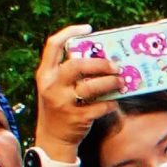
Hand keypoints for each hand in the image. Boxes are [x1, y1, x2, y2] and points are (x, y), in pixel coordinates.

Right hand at [35, 26, 121, 155]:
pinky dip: (111, 103)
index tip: (88, 28)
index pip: (53, 45)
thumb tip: (98, 58)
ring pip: (91, 87)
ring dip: (110, 83)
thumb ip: (67, 72)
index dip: (70, 32)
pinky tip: (115, 101)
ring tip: (121, 82)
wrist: (53, 137)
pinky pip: (100, 107)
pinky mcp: (77, 118)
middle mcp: (51, 85)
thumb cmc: (59, 106)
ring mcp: (63, 102)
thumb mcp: (55, 86)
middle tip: (116, 66)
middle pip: (77, 66)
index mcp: (45, 73)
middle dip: (100, 64)